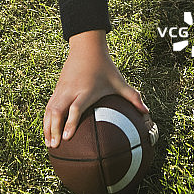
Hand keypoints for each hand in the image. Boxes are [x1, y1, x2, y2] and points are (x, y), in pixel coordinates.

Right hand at [43, 31, 147, 148]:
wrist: (86, 47)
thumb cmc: (104, 66)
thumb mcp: (119, 81)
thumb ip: (133, 96)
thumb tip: (147, 112)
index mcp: (86, 90)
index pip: (75, 108)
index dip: (70, 123)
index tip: (67, 138)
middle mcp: (71, 91)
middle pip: (57, 111)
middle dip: (53, 130)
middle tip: (55, 146)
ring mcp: (62, 89)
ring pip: (49, 109)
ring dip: (47, 127)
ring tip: (49, 144)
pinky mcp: (57, 88)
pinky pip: (49, 105)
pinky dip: (46, 119)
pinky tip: (48, 130)